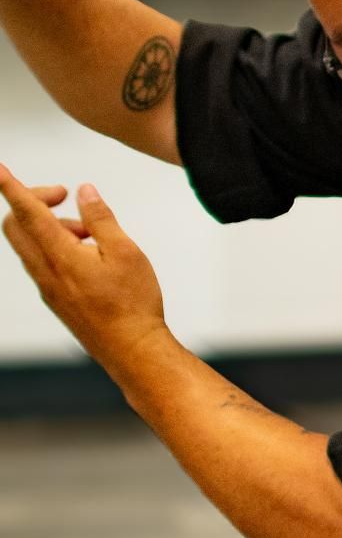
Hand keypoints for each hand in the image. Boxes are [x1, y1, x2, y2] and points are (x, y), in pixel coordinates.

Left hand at [0, 165, 164, 361]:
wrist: (133, 351)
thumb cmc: (133, 305)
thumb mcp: (126, 253)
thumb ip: (101, 219)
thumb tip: (85, 192)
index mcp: (60, 255)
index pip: (25, 211)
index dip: (10, 185)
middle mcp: (45, 271)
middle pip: (14, 225)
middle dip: (33, 203)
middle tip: (63, 198)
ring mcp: (47, 287)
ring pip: (29, 245)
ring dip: (50, 227)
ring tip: (89, 235)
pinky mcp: (55, 300)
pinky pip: (40, 264)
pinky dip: (54, 248)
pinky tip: (88, 257)